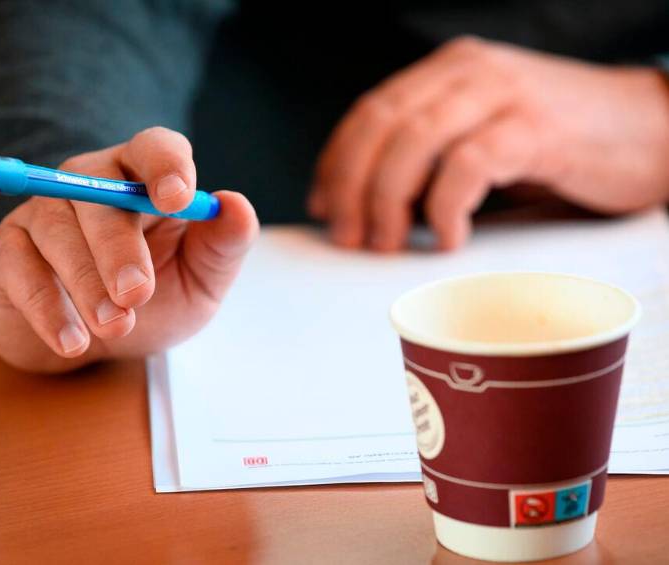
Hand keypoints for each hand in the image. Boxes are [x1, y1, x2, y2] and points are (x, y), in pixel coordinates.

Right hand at [0, 127, 258, 371]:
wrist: (91, 347)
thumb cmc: (151, 304)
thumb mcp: (200, 281)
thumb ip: (222, 245)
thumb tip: (236, 205)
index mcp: (145, 182)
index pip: (155, 147)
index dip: (165, 164)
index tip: (176, 199)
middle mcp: (91, 185)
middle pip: (98, 192)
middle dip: (118, 246)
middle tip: (135, 294)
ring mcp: (45, 214)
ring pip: (57, 230)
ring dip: (87, 283)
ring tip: (115, 326)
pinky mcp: (8, 251)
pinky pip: (19, 267)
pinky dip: (47, 307)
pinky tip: (73, 340)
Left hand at [309, 37, 668, 250]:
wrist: (649, 127)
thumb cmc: (559, 141)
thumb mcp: (484, 133)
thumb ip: (432, 154)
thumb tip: (370, 204)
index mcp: (448, 71)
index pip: (369, 111)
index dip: (335, 162)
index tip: (322, 207)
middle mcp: (469, 73)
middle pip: (381, 125)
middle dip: (352, 187)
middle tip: (348, 238)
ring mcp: (503, 95)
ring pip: (415, 141)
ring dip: (388, 200)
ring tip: (387, 245)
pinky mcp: (537, 129)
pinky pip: (470, 164)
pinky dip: (446, 206)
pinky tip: (447, 240)